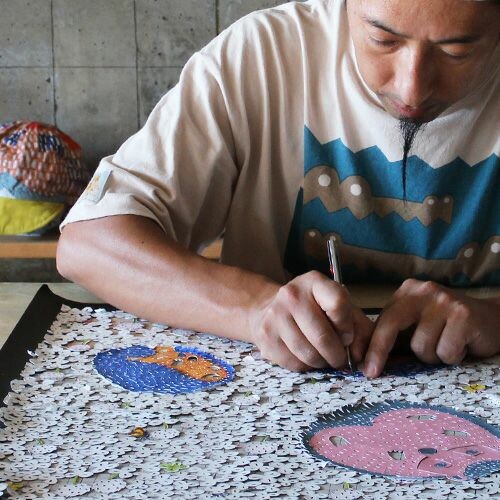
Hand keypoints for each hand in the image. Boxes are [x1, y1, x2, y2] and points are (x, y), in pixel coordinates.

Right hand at [248, 271, 374, 370]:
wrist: (270, 308)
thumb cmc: (314, 309)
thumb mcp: (339, 308)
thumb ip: (359, 328)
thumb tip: (362, 357)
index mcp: (314, 282)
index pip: (337, 304)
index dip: (347, 326)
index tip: (346, 335)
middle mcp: (291, 295)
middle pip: (323, 336)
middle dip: (338, 354)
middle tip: (340, 358)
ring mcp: (274, 316)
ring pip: (309, 354)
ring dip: (323, 363)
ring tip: (325, 358)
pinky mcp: (265, 337)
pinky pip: (294, 363)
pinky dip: (306, 366)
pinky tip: (307, 357)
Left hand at [363, 279, 499, 377]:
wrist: (493, 319)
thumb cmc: (449, 328)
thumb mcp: (418, 326)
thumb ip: (397, 337)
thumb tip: (367, 361)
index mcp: (407, 292)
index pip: (383, 319)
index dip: (371, 345)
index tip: (363, 367)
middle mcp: (423, 291)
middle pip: (392, 324)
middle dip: (379, 351)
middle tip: (373, 373)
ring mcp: (443, 301)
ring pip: (421, 346)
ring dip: (433, 356)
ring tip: (445, 346)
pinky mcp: (463, 315)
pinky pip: (445, 351)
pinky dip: (452, 357)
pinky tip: (462, 346)